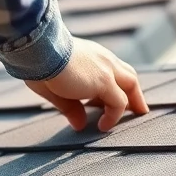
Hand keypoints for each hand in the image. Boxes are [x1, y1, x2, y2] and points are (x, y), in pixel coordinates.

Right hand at [25, 38, 148, 131]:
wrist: (38, 49)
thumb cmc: (38, 63)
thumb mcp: (54, 88)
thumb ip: (70, 106)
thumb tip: (79, 123)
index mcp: (90, 55)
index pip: (111, 69)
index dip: (115, 85)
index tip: (111, 100)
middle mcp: (102, 59)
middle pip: (128, 75)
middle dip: (134, 93)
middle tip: (137, 107)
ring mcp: (106, 69)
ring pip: (130, 85)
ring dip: (133, 102)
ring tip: (135, 116)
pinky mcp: (104, 82)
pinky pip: (118, 103)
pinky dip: (114, 116)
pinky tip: (103, 126)